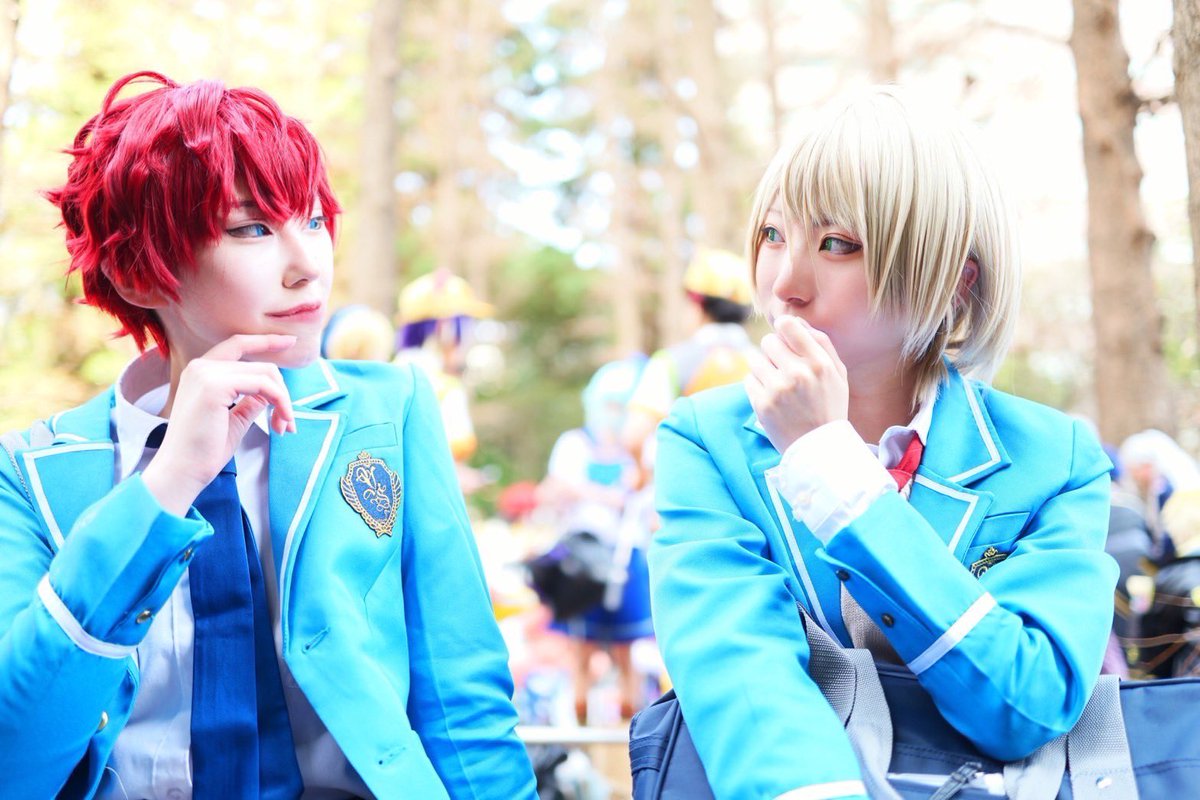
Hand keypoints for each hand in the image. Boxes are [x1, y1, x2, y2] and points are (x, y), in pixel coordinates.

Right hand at [142, 335, 297, 514]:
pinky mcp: (215, 386)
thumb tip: (269, 393)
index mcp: (201, 371)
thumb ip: (249, 401)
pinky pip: (264, 386)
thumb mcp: (233, 419)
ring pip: (267, 375)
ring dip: (284, 401)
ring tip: (285, 426)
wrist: (182, 471)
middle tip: (288, 423)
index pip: (238, 345)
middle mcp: (201, 366)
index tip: (290, 340)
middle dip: (282, 393)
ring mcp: (207, 374)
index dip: (266, 341)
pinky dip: (280, 402)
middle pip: (261, 366)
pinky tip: (281, 422)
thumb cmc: (204, 451)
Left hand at [744, 315, 848, 452]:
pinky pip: (748, 379)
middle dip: (773, 352)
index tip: (784, 336)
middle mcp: (798, 374)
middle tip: (782, 367)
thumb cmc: (829, 406)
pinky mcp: (761, 404)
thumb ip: (821, 343)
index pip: (788, 325)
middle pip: (768, 341)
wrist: (818, 448)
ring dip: (763, 368)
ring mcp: (778, 390)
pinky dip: (757, 386)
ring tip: (777, 383)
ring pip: (755, 359)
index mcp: (819, 363)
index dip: (783, 328)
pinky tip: (771, 397)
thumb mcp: (837, 374)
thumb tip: (796, 321)